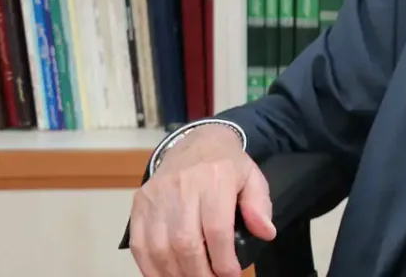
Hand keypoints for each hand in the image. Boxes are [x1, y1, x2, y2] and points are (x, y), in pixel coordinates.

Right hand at [128, 125, 275, 276]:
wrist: (196, 142)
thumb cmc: (226, 165)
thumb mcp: (252, 177)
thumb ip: (260, 205)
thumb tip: (266, 233)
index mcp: (215, 177)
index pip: (216, 228)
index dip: (223, 259)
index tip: (231, 275)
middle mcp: (182, 186)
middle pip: (185, 242)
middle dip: (199, 272)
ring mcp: (157, 195)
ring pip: (160, 247)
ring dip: (175, 273)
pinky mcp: (140, 204)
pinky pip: (140, 244)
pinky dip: (151, 268)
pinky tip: (166, 276)